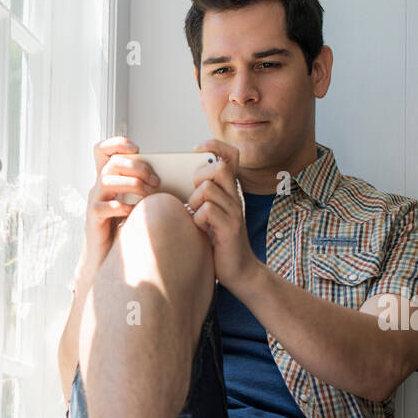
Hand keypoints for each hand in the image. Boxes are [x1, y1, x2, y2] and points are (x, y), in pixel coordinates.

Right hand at [83, 137, 159, 273]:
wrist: (105, 257)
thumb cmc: (123, 228)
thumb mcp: (134, 202)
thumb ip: (142, 187)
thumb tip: (164, 176)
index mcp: (107, 178)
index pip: (102, 150)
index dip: (117, 143)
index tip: (137, 149)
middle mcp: (98, 186)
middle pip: (112, 163)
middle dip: (138, 167)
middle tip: (156, 181)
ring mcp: (94, 201)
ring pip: (107, 180)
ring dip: (132, 184)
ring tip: (149, 194)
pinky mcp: (93, 218)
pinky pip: (103, 207)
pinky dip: (121, 207)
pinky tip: (133, 212)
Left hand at [185, 138, 256, 293]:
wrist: (240, 272)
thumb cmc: (219, 244)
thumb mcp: (209, 216)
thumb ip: (201, 199)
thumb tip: (177, 187)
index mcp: (230, 191)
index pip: (231, 155)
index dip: (215, 145)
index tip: (196, 149)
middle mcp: (235, 197)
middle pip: (219, 167)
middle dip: (200, 177)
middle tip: (195, 197)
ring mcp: (235, 212)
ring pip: (209, 189)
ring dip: (195, 202)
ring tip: (197, 217)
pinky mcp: (231, 228)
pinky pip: (208, 211)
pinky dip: (198, 219)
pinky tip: (201, 230)